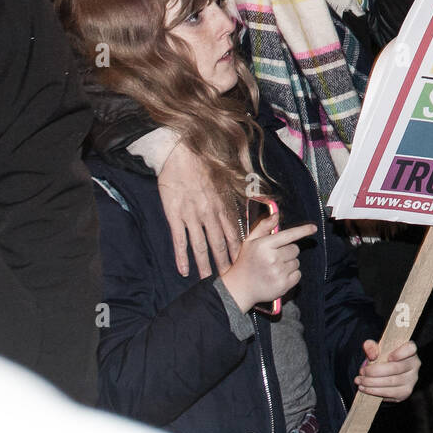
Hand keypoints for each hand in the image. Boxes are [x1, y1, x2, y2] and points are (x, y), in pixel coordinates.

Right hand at [157, 142, 241, 277]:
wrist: (182, 151)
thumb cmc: (204, 161)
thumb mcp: (226, 174)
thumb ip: (239, 191)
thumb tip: (258, 196)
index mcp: (222, 203)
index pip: (234, 233)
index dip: (238, 250)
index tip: (243, 263)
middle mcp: (209, 213)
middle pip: (219, 244)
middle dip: (225, 263)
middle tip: (229, 279)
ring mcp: (192, 215)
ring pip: (200, 246)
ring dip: (205, 265)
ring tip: (208, 281)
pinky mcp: (175, 215)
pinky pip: (179, 240)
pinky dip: (181, 256)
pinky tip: (183, 270)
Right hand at [220, 216, 314, 313]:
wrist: (240, 288)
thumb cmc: (246, 262)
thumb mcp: (250, 241)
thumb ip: (264, 226)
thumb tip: (276, 215)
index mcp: (264, 245)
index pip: (289, 235)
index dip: (303, 230)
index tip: (313, 228)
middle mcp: (272, 259)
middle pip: (295, 249)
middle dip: (288, 251)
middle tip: (275, 256)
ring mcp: (278, 273)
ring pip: (297, 262)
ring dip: (289, 263)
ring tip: (274, 267)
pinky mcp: (283, 286)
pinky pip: (298, 275)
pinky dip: (292, 275)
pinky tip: (279, 275)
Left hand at [355, 339, 419, 401]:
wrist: (386, 373)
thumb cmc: (383, 358)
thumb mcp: (378, 350)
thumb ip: (372, 347)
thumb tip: (368, 347)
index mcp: (410, 350)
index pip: (410, 348)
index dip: (400, 353)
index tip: (388, 357)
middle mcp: (414, 365)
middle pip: (395, 368)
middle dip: (375, 371)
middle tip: (361, 371)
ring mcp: (411, 380)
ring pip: (391, 382)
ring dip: (372, 383)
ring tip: (360, 381)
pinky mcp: (405, 392)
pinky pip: (389, 393)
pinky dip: (375, 391)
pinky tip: (365, 388)